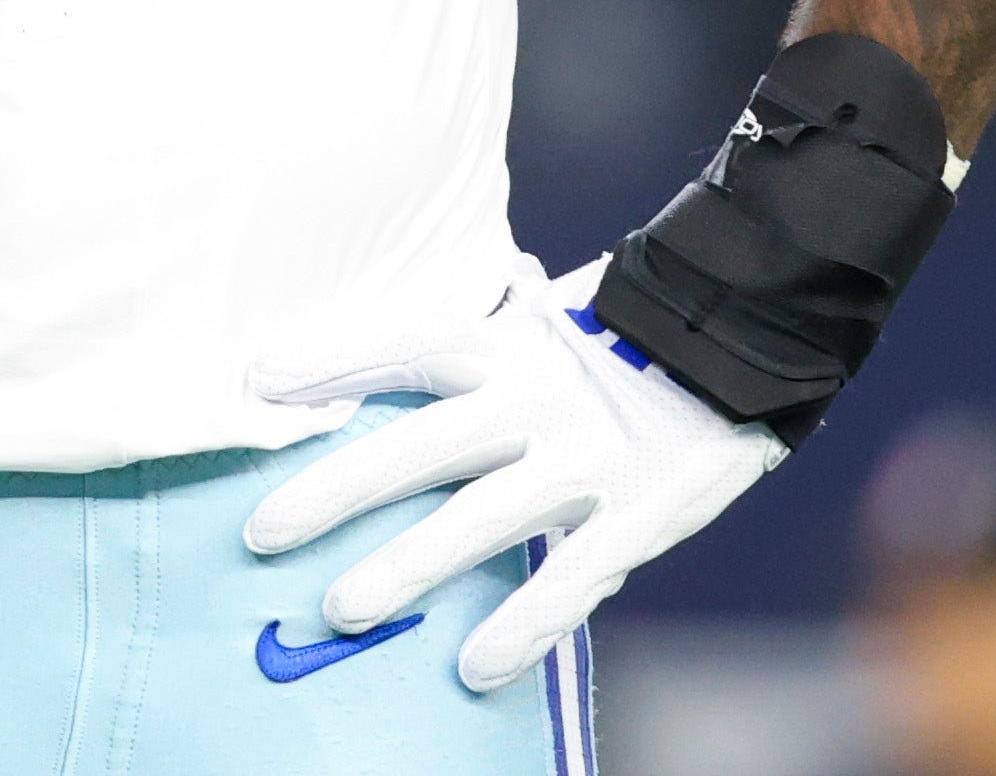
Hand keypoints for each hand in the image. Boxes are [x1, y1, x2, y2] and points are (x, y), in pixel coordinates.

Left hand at [243, 256, 788, 691]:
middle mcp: (537, 399)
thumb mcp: (530, 326)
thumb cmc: (608, 343)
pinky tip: (476, 668)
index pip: (408, 345)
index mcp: (510, 346)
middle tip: (264, 533)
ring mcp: (588, 459)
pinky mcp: (642, 512)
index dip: (334, 361)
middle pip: (425, 446)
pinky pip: (575, 578)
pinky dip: (526, 626)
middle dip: (341, 491)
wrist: (738, 337)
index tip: (257, 383)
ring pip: (486, 519)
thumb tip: (349, 371)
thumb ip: (454, 357)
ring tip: (345, 608)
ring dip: (411, 565)